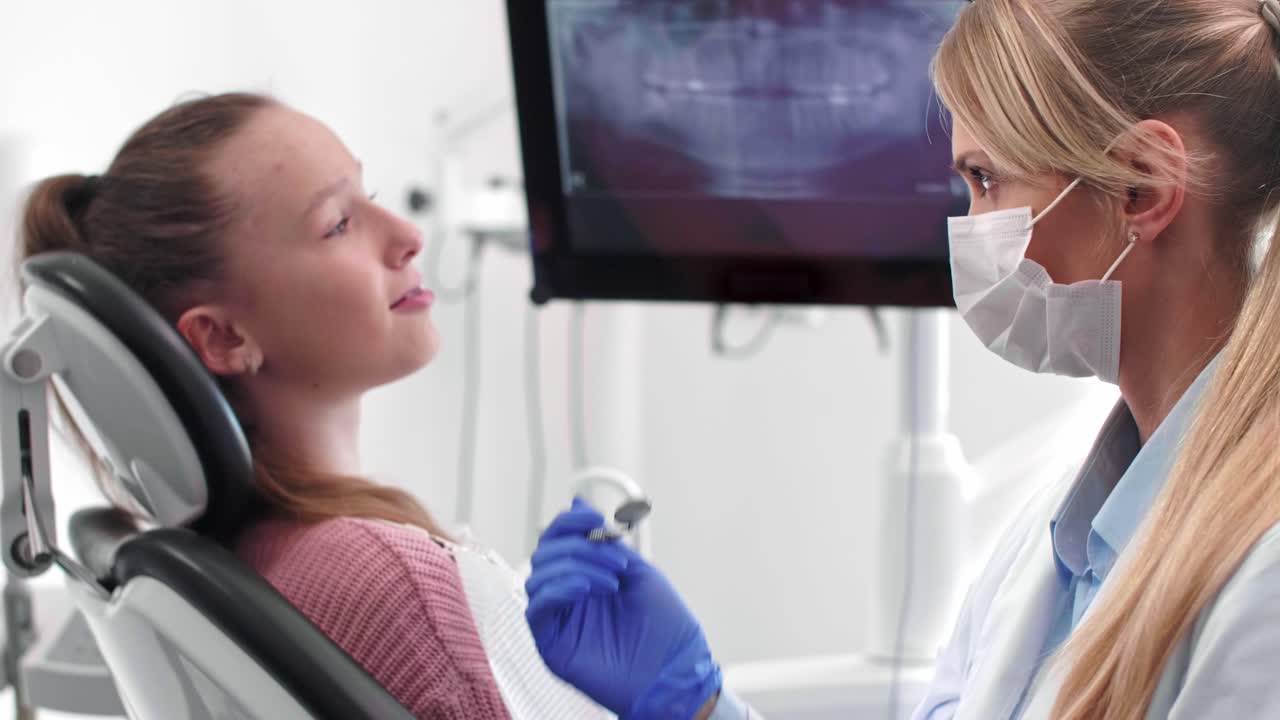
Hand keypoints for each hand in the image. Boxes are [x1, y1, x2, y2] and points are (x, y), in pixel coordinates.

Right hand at [525, 498, 721, 719]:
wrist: (675, 671)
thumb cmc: (665, 629)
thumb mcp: (639, 572)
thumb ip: (607, 541)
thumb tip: (578, 503)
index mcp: (586, 575)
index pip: (559, 540)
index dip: (569, 523)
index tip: (594, 520)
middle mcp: (568, 595)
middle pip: (545, 554)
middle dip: (580, 547)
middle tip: (616, 561)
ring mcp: (559, 619)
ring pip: (537, 577)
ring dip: (575, 568)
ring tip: (610, 582)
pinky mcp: (552, 643)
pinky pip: (536, 608)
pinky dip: (559, 590)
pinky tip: (587, 591)